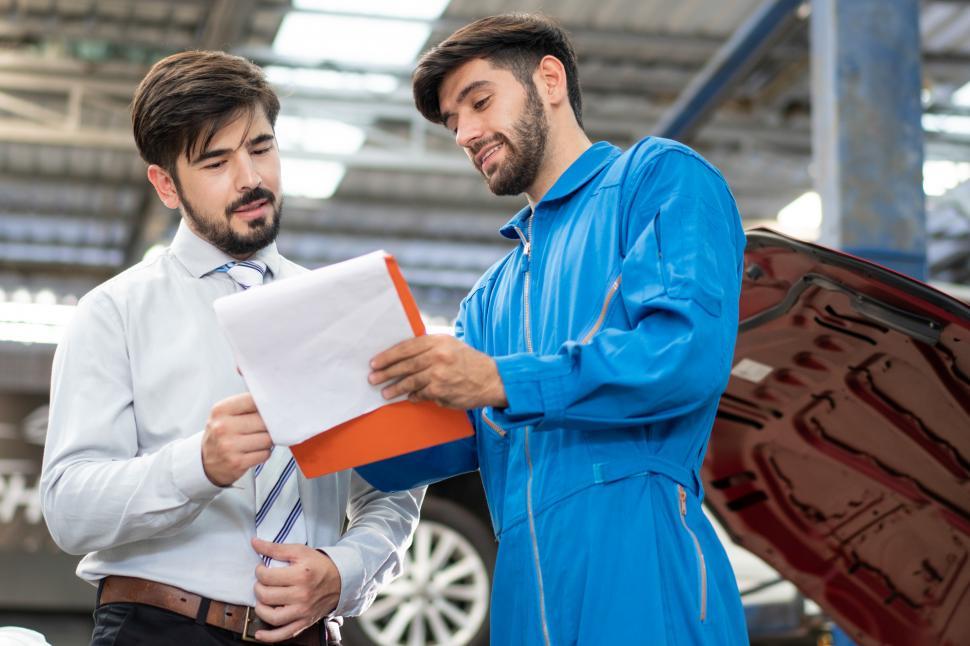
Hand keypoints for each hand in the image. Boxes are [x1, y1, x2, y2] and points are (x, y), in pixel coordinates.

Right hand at [201, 393, 272, 485]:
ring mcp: (229, 446)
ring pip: (267, 439)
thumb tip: (274, 403)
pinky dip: (264, 453)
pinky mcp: (237, 462)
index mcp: (221, 411)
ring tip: (257, 440)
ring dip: (268, 440)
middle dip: (269, 425)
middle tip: (264, 427)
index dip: (266, 405)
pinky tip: (254, 451)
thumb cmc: (221, 434)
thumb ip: (246, 406)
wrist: (205, 461)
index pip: (254, 400)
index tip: (270, 408)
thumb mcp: (225, 414)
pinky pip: (265, 454)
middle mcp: (222, 427)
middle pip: (264, 421)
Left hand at [251, 538, 340, 642]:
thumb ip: (275, 548)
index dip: (259, 571)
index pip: (267, 576)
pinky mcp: (305, 622)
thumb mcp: (299, 551)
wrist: (340, 580)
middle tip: (262, 582)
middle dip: (258, 588)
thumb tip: (254, 543)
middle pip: (267, 596)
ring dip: (260, 608)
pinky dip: (269, 637)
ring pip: (272, 617)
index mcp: (301, 575)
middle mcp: (302, 595)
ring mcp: (303, 611)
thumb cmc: (318, 564)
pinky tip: (260, 634)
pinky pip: (284, 634)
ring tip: (262, 600)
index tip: (262, 569)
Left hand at [369, 334, 507, 408]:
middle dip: (386, 372)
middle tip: (373, 378)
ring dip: (395, 388)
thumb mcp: (451, 345)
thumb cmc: (470, 361)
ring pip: (410, 381)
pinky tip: (408, 397)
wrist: (493, 379)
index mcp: (438, 340)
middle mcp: (438, 356)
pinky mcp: (441, 391)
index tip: (375, 362)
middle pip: (405, 364)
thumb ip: (429, 347)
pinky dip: (414, 396)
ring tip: (385, 392)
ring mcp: (439, 374)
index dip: (388, 355)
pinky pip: (421, 394)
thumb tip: (403, 355)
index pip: (407, 347)